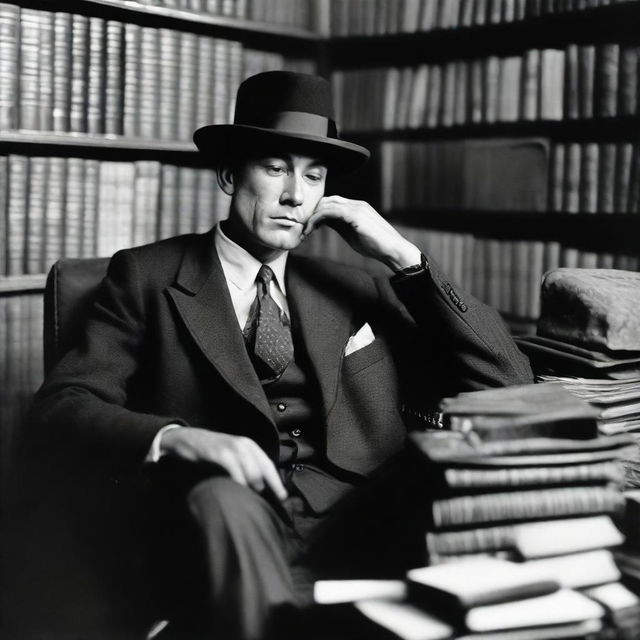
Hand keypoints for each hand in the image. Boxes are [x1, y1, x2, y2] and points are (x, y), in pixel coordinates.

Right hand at [160, 427, 287, 500]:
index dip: (276, 482)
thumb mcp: (232, 455)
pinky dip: (238, 480)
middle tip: (260, 496)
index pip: (268, 465)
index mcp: (249, 446)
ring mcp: (231, 447)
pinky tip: (238, 488)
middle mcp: (244, 445)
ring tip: (249, 493)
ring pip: (251, 469)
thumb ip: (245, 466)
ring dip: (253, 483)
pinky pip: (234, 468)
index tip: (283, 497)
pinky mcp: (219, 452)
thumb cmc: (212, 451)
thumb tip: (260, 486)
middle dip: (266, 485)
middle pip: (263, 468)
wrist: (188, 439)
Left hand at [303, 196, 421, 270]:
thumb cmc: (376, 245)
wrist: (393, 250)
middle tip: (304, 228)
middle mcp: (356, 204)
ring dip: (312, 216)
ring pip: (326, 204)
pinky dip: (317, 219)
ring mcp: (356, 208)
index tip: (310, 226)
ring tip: (304, 230)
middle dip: (313, 212)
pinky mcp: (355, 215)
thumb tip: (323, 224)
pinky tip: (311, 230)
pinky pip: (330, 212)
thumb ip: (340, 226)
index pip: (332, 202)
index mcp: (356, 207)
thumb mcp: (353, 234)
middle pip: (327, 200)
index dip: (318, 212)